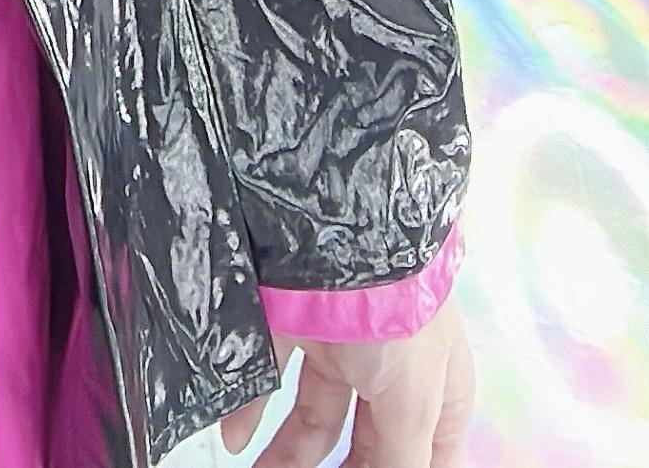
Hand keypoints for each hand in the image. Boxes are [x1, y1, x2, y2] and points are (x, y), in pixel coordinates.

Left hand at [219, 301, 474, 465]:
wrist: (346, 226)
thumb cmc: (399, 314)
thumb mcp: (414, 405)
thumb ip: (401, 462)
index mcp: (436, 392)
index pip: (427, 456)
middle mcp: (389, 371)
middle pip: (367, 442)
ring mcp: (340, 344)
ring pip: (313, 415)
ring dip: (287, 453)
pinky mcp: (293, 320)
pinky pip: (269, 376)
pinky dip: (249, 410)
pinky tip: (234, 440)